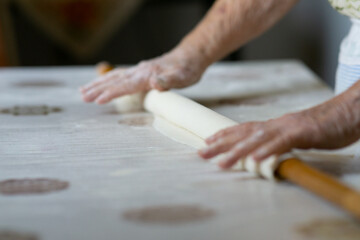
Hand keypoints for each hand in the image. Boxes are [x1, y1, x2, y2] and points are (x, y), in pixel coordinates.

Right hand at [80, 48, 208, 103]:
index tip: (98, 100)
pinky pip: (120, 75)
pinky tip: (102, 82)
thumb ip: (168, 80)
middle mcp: (139, 72)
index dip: (111, 93)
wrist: (190, 57)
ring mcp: (138, 70)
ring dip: (98, 84)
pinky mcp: (140, 71)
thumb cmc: (186, 69)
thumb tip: (155, 83)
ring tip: (83, 91)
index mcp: (146, 75)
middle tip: (83, 97)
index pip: (125, 85)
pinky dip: (108, 80)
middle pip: (114, 81)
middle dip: (97, 89)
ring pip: (114, 77)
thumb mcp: (182, 77)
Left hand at [198, 91, 359, 168]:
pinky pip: (283, 143)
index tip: (207, 142)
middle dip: (221, 144)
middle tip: (202, 154)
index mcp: (274, 125)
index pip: (244, 128)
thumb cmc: (323, 125)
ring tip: (222, 163)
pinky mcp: (303, 133)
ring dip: (238, 152)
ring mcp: (289, 127)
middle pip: (244, 134)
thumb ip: (278, 141)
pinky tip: (255, 160)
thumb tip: (264, 151)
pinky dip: (268, 151)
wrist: (347, 111)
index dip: (225, 135)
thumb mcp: (295, 133)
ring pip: (258, 139)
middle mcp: (276, 124)